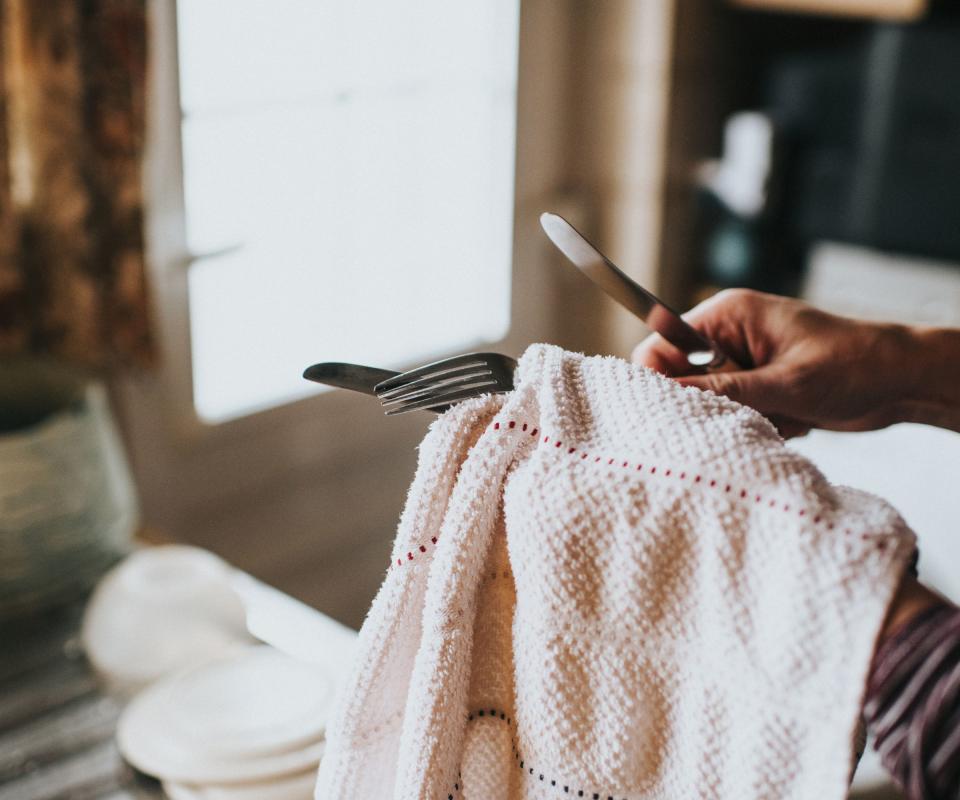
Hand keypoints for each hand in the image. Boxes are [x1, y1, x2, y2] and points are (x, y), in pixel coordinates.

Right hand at [631, 289, 958, 437]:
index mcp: (727, 316)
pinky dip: (760, 423)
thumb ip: (723, 390)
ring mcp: (743, 361)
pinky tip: (794, 417)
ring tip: (783, 413)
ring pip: (708, 401)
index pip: (662, 344)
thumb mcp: (785, 382)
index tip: (670, 411)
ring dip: (741, 417)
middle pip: (681, 377)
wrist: (901, 381)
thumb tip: (671, 398)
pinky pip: (734, 412)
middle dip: (709, 404)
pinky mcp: (757, 385)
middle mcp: (729, 336)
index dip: (658, 379)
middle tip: (746, 413)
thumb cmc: (853, 364)